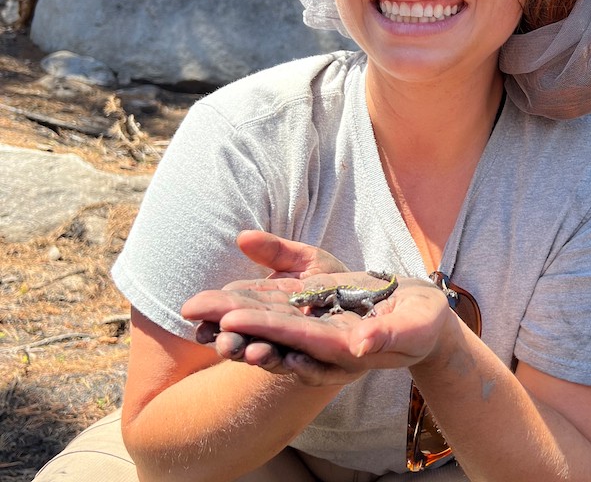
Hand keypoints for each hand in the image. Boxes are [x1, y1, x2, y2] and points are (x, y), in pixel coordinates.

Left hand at [182, 275, 454, 385]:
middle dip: (232, 322)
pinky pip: (283, 310)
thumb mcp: (414, 327)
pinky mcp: (319, 311)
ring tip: (198, 311)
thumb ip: (387, 335)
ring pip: (269, 323)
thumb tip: (360, 346)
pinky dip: (255, 305)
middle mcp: (320, 341)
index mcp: (341, 346)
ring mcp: (317, 326)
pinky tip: (228, 302)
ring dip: (234, 318)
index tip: (229, 319)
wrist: (425, 321)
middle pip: (270, 332)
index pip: (295, 337)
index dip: (261, 328)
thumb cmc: (422, 325)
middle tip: (192, 309)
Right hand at [191, 231, 350, 364]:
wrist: (380, 303)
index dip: (214, 311)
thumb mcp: (308, 261)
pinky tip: (293, 360)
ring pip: (277, 359)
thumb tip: (241, 237)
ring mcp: (304, 351)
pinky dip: (304, 368)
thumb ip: (276, 252)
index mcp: (270, 307)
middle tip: (216, 338)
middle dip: (232, 340)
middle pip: (249, 339)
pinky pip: (316, 372)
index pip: (235, 309)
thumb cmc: (336, 285)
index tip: (193, 309)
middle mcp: (281, 333)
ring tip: (252, 351)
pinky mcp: (332, 364)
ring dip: (262, 356)